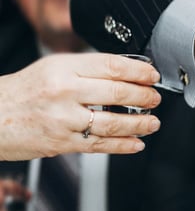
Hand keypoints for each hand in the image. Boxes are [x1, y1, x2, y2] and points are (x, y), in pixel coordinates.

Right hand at [0, 53, 160, 159]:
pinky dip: (124, 145)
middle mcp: (63, 91)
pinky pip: (101, 145)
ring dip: (139, 124)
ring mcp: (63, 119)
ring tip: (152, 122)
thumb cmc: (24, 92)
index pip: (111, 66)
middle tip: (155, 99)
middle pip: (117, 93)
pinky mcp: (62, 142)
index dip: (138, 72)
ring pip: (113, 122)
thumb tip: (126, 73)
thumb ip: (86, 70)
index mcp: (62, 68)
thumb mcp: (51, 69)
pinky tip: (136, 142)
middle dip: (144, 97)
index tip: (152, 76)